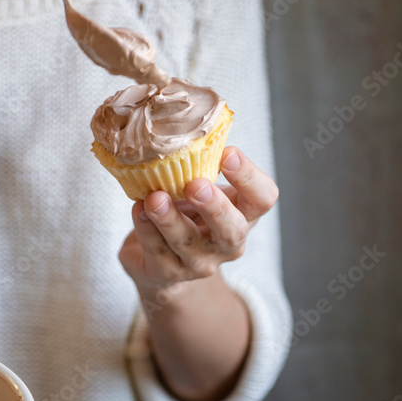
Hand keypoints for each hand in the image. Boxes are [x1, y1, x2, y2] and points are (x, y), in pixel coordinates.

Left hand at [119, 147, 278, 298]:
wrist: (161, 263)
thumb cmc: (186, 214)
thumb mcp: (199, 188)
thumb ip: (199, 167)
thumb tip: (181, 127)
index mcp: (244, 215)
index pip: (263, 199)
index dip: (250, 178)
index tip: (228, 153)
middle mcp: (228, 243)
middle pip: (233, 230)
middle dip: (215, 207)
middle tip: (196, 185)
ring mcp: (200, 263)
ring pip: (188, 243)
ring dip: (170, 219)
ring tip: (154, 198)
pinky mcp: (168, 273)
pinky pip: (157, 251)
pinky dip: (145, 229)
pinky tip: (138, 209)